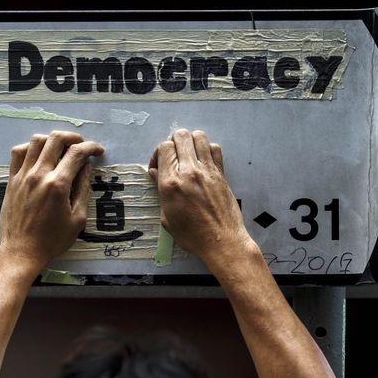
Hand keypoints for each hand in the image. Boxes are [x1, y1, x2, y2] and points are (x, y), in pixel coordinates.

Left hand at [0, 131, 103, 272]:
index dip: (91, 147)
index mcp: (58, 185)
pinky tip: (38, 156)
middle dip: (73, 137)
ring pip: (36, 141)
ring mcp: (22, 176)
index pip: (77, 153)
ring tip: (60, 149)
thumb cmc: (52, 240)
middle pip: (56, 139)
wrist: (21, 252)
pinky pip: (18, 153)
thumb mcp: (77, 219)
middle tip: (81, 146)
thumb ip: (83, 189)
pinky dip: (30, 148)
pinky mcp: (11, 180)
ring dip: (52, 140)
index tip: (98, 151)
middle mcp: (39, 175)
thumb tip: (86, 167)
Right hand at [149, 128, 255, 275]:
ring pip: (198, 136)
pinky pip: (214, 148)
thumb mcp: (166, 217)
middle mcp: (189, 171)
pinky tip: (202, 162)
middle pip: (180, 136)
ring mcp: (207, 170)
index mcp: (171, 183)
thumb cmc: (191, 235)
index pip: (164, 148)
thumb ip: (160, 191)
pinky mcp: (221, 173)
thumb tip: (156, 172)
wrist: (221, 241)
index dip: (158, 153)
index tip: (157, 166)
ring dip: (190, 142)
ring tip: (187, 156)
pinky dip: (206, 149)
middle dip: (173, 142)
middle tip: (172, 157)